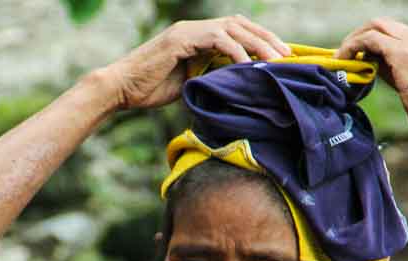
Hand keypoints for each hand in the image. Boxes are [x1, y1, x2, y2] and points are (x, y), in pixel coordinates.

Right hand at [101, 16, 290, 110]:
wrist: (120, 89)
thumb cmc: (149, 90)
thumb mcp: (188, 82)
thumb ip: (209, 76)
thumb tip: (235, 85)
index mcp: (197, 36)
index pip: (237, 31)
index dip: (261, 41)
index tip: (280, 57)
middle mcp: (194, 28)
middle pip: (241, 25)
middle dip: (267, 39)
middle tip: (288, 56)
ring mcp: (187, 31)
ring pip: (233, 28)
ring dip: (258, 43)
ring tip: (275, 60)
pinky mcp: (181, 39)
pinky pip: (217, 40)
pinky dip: (236, 51)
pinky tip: (249, 65)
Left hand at [335, 19, 407, 142]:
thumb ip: (393, 69)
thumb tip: (369, 61)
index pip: (396, 32)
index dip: (374, 40)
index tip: (358, 54)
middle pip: (384, 24)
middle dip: (360, 35)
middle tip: (345, 52)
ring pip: (375, 27)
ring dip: (354, 39)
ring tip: (341, 56)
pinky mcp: (402, 52)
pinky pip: (369, 39)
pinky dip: (352, 46)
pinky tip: (343, 59)